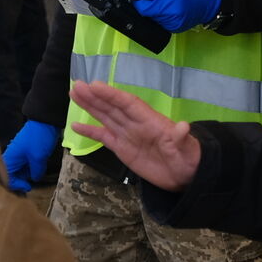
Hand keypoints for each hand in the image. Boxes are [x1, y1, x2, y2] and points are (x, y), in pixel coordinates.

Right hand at [2, 119, 60, 193]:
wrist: (45, 121)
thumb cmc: (38, 139)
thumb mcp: (38, 158)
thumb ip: (36, 172)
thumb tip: (35, 179)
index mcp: (9, 159)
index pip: (7, 179)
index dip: (17, 186)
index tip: (29, 187)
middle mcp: (11, 158)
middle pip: (12, 176)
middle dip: (21, 182)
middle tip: (32, 186)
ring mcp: (19, 155)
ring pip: (19, 171)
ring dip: (27, 176)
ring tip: (36, 176)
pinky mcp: (26, 153)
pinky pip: (26, 165)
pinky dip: (31, 169)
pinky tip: (38, 170)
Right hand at [68, 81, 200, 192]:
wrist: (186, 175)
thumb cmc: (188, 159)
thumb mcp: (186, 148)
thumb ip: (181, 138)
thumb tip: (184, 127)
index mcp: (149, 120)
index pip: (127, 103)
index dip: (111, 94)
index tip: (94, 85)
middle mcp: (136, 124)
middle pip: (112, 107)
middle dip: (95, 97)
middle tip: (77, 85)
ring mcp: (128, 135)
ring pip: (106, 117)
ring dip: (90, 106)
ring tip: (74, 93)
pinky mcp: (123, 149)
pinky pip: (104, 137)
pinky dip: (90, 131)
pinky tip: (75, 126)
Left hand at [116, 0, 222, 32]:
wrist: (212, 2)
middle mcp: (170, 12)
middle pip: (144, 9)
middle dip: (137, 2)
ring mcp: (172, 23)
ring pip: (150, 17)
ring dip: (146, 9)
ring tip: (143, 1)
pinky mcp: (174, 29)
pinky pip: (159, 22)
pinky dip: (155, 15)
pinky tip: (156, 8)